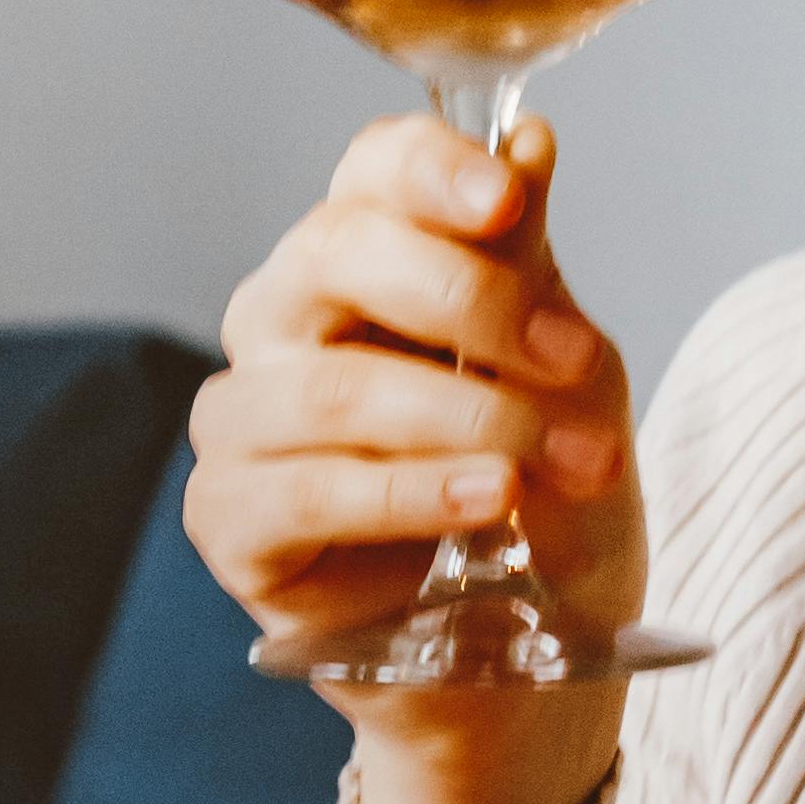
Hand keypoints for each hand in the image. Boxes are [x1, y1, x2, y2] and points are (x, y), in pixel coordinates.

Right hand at [183, 115, 637, 803]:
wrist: (529, 659)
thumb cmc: (544, 503)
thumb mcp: (571, 376)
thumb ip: (530, 267)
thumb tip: (528, 144)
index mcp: (367, 258)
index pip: (371, 170)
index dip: (431, 170)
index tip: (504, 196)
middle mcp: (287, 319)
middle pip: (337, 254)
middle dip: (471, 301)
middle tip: (574, 360)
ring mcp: (246, 418)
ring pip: (330, 385)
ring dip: (463, 419)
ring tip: (550, 466)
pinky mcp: (231, 519)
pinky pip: (302, 491)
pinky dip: (406, 494)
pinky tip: (485, 501)